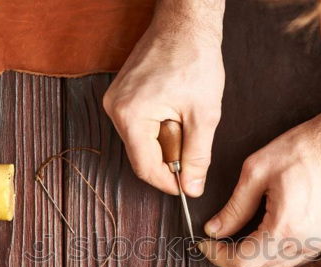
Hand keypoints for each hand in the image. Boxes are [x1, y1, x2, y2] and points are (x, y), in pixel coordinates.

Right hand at [103, 3, 224, 196]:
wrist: (186, 24)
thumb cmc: (194, 59)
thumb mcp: (204, 115)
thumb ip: (198, 156)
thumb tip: (192, 187)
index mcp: (131, 116)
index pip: (145, 168)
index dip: (168, 183)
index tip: (187, 187)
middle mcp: (115, 109)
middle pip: (141, 155)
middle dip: (169, 159)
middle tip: (193, 147)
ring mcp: (115, 100)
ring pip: (141, 141)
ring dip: (165, 142)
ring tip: (186, 122)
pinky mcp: (122, 95)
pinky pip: (139, 125)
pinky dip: (159, 128)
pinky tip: (175, 112)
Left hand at [198, 115, 320, 266]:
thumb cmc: (304, 150)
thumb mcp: (256, 172)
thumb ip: (234, 208)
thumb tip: (215, 230)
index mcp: (284, 228)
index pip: (243, 261)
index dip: (218, 257)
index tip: (206, 246)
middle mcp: (304, 243)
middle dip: (236, 255)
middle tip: (220, 237)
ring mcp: (320, 243)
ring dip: (258, 256)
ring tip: (245, 233)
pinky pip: (296, 259)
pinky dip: (277, 253)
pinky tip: (270, 232)